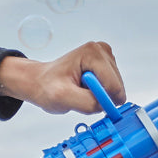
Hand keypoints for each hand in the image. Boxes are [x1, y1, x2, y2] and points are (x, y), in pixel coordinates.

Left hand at [0, 41, 125, 113]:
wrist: (41, 81)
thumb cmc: (47, 86)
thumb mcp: (62, 98)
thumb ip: (88, 102)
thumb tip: (108, 105)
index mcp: (93, 53)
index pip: (113, 86)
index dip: (101, 100)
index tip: (83, 99)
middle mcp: (103, 51)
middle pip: (116, 88)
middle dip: (100, 96)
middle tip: (79, 93)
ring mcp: (106, 57)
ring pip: (115, 90)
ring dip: (98, 95)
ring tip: (80, 89)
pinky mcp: (108, 65)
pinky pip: (112, 89)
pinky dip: (99, 93)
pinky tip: (85, 87)